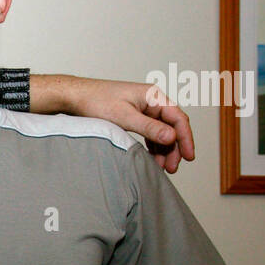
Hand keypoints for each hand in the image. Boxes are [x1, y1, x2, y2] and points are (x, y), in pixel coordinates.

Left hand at [33, 75, 195, 172]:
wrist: (75, 97)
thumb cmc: (96, 101)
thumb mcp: (123, 117)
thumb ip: (149, 128)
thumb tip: (172, 137)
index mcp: (153, 96)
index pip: (178, 118)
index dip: (186, 138)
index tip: (189, 156)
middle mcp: (151, 101)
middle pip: (172, 127)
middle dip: (175, 148)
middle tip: (172, 168)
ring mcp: (143, 109)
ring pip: (161, 132)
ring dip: (164, 150)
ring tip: (162, 168)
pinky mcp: (134, 117)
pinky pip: (150, 134)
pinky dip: (153, 147)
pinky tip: (152, 160)